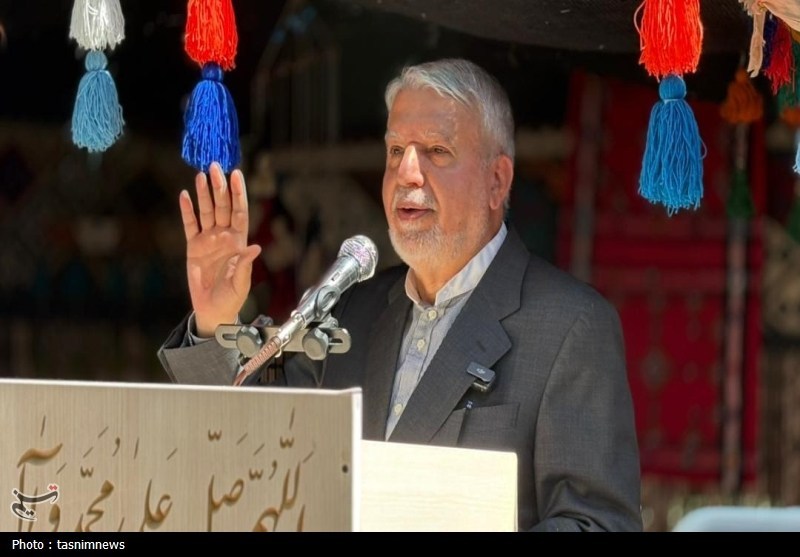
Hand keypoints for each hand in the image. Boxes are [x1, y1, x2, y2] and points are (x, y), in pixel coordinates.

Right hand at [179, 162, 261, 337]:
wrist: (212, 309)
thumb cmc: (231, 298)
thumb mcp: (240, 283)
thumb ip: (245, 265)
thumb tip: (254, 248)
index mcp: (238, 241)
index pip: (239, 211)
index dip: (238, 193)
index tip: (236, 174)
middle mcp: (224, 236)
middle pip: (222, 206)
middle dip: (219, 187)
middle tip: (215, 167)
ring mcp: (208, 239)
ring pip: (206, 211)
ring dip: (204, 194)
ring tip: (201, 175)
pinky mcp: (193, 246)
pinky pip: (190, 225)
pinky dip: (187, 210)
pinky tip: (185, 195)